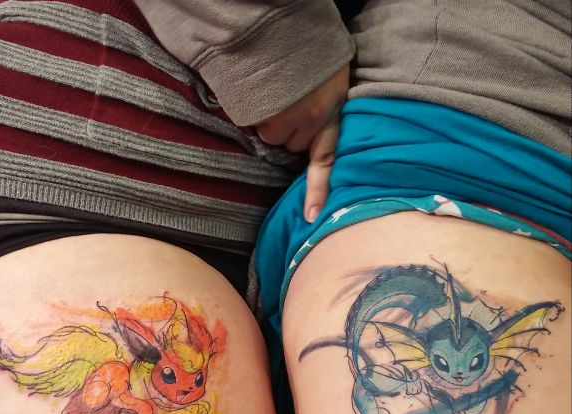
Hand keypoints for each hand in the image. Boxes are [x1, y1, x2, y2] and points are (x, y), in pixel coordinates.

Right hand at [255, 64, 348, 222]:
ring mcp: (280, 117)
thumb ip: (327, 109)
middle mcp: (308, 119)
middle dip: (289, 130)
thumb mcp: (332, 80)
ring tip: (275, 92)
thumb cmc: (313, 52)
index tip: (312, 217)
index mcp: (331, 111)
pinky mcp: (258, 112)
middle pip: (291, 144)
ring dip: (271, 120)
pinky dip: (253, 112)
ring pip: (271, 135)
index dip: (318, 189)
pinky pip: (253, 122)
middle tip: (290, 102)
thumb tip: (316, 136)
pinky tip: (260, 91)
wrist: (286, 25)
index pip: (326, 158)